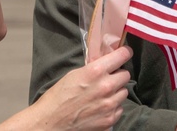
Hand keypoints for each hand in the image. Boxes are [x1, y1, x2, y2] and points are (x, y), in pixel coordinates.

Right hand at [17, 45, 132, 130]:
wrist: (50, 123)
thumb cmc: (58, 97)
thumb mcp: (74, 74)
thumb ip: (94, 68)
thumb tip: (107, 63)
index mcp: (96, 71)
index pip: (122, 55)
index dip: (124, 53)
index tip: (125, 53)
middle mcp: (106, 87)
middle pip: (126, 75)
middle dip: (118, 75)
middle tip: (109, 78)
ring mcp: (109, 105)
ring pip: (124, 92)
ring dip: (116, 92)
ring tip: (103, 94)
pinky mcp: (110, 120)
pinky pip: (119, 108)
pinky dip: (113, 107)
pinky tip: (101, 107)